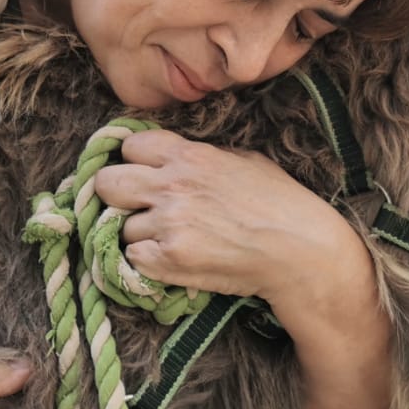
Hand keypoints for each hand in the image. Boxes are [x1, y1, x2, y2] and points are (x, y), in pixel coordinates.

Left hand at [90, 128, 346, 305]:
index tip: (145, 174)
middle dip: (117, 195)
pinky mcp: (169, 260)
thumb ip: (202, 156)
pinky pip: (132, 258)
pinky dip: (145, 262)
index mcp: (189, 156)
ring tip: (169, 240)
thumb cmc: (281, 203)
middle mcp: (172, 186)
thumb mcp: (244, 160)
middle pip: (107, 183)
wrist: (301, 251)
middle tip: (136, 207)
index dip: (135, 162)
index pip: (129, 147)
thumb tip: (174, 157)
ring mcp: (169, 224)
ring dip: (139, 235)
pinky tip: (170, 260)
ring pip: (120, 227)